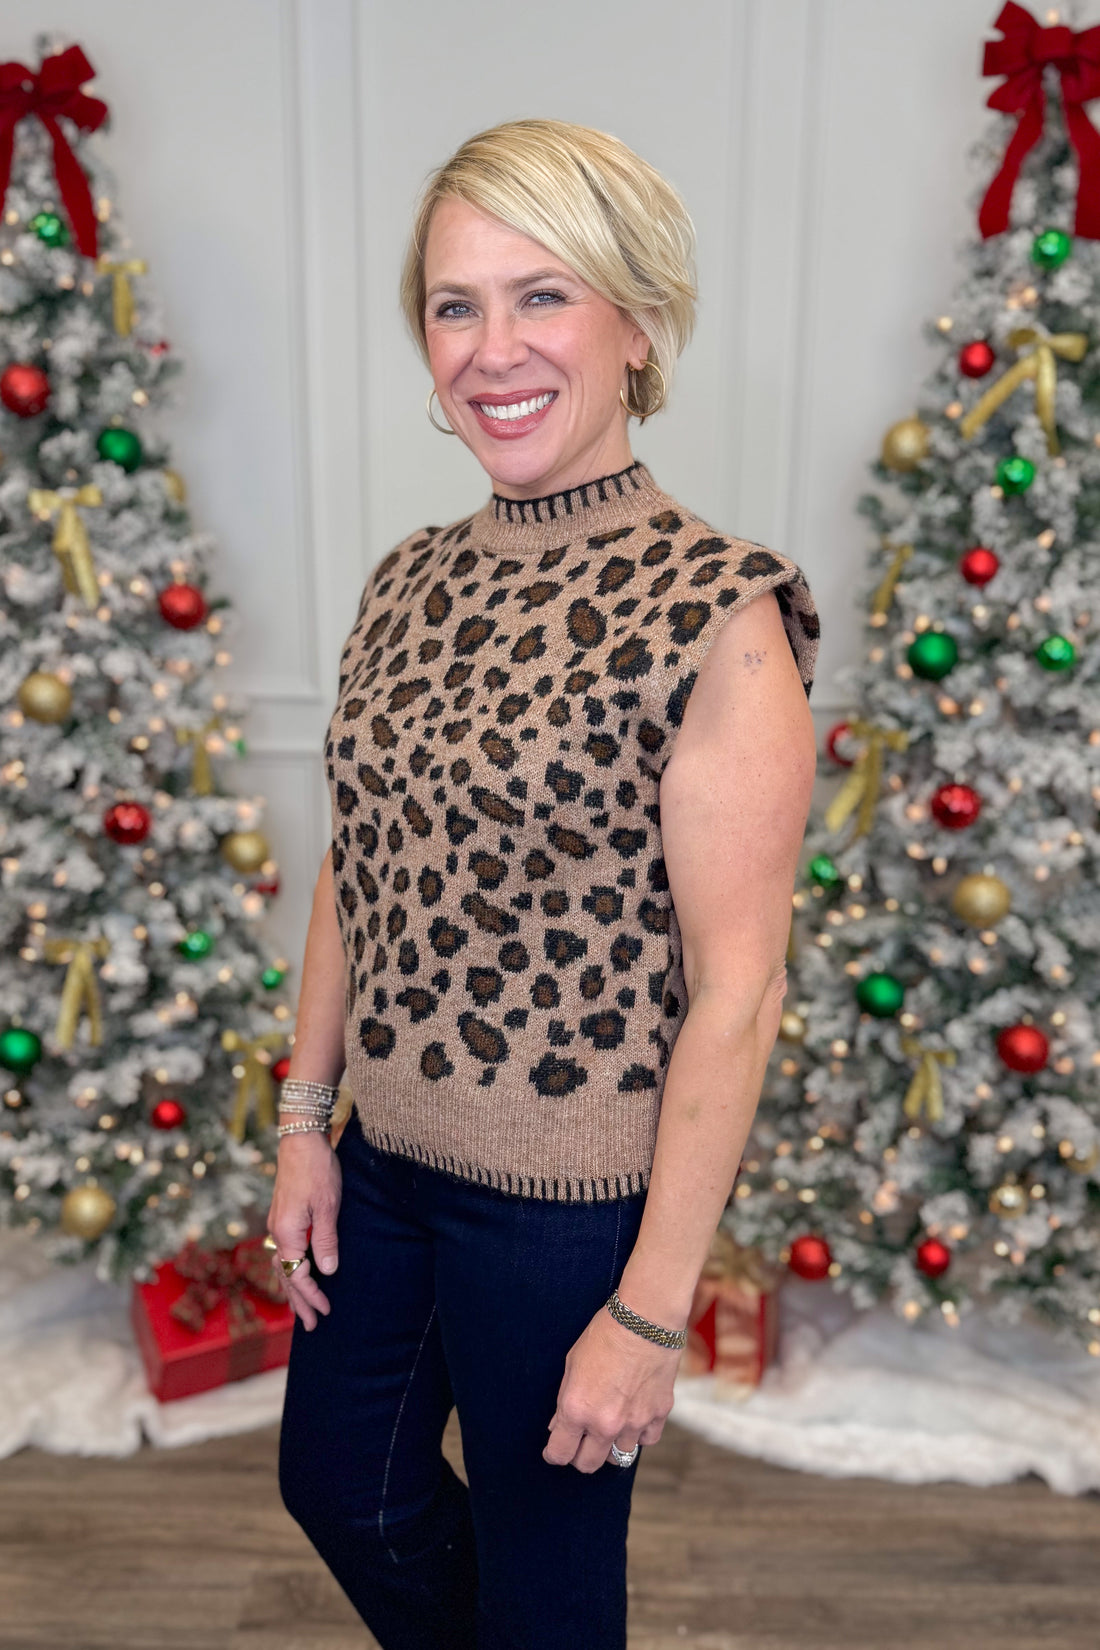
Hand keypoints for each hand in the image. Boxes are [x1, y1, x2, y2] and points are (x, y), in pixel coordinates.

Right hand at [266, 1132, 341, 1329]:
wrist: (300, 1139)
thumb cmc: (317, 1170)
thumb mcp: (328, 1205)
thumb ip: (326, 1239)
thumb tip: (327, 1271)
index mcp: (287, 1233)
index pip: (297, 1276)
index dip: (312, 1296)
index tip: (325, 1312)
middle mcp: (277, 1232)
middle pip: (285, 1276)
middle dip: (299, 1302)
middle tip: (312, 1326)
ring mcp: (277, 1224)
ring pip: (282, 1266)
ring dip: (292, 1289)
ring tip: (300, 1310)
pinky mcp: (282, 1216)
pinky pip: (283, 1253)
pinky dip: (289, 1271)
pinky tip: (296, 1275)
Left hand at [542, 1302, 679, 1472]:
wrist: (645, 1319)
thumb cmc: (604, 1334)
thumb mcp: (572, 1363)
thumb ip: (565, 1400)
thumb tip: (559, 1425)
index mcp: (577, 1410)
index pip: (560, 1454)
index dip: (554, 1454)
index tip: (554, 1451)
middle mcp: (605, 1423)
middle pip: (588, 1464)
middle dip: (580, 1456)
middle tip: (580, 1442)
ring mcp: (634, 1423)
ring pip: (619, 1457)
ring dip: (611, 1445)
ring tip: (609, 1426)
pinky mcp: (658, 1415)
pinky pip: (646, 1440)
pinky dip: (639, 1434)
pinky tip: (634, 1417)